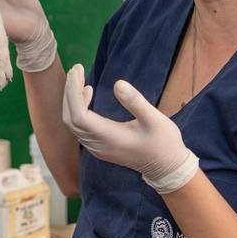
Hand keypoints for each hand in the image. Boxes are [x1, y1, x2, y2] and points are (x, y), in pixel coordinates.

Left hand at [62, 64, 198, 193]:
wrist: (167, 168)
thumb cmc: (164, 143)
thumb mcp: (155, 120)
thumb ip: (136, 102)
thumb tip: (118, 83)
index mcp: (109, 137)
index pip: (79, 115)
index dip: (73, 92)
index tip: (77, 71)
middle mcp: (97, 145)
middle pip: (71, 118)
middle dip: (70, 92)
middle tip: (75, 69)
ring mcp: (97, 148)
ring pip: (73, 123)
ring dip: (72, 100)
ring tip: (78, 78)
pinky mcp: (99, 147)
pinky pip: (79, 127)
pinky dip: (77, 109)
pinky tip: (87, 95)